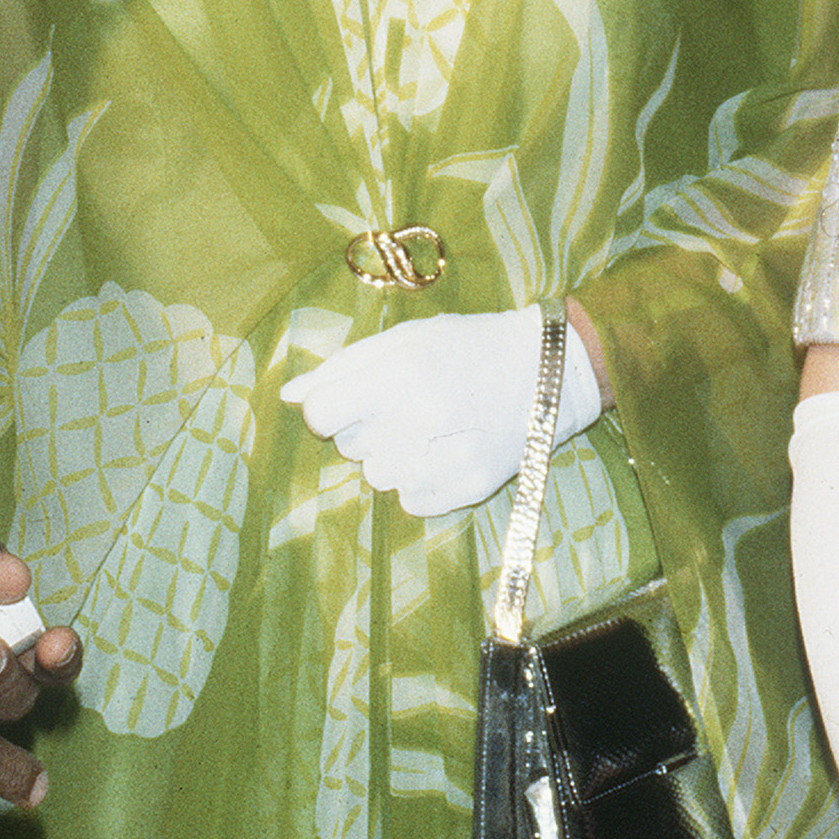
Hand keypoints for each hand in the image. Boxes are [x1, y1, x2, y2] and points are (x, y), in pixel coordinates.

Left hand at [282, 305, 601, 515]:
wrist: (549, 370)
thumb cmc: (469, 345)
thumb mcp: (407, 338)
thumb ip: (344, 366)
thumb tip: (288, 397)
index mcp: (403, 372)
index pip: (320, 414)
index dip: (326, 409)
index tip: (348, 401)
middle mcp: (422, 418)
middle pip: (348, 446)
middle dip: (367, 426)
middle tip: (410, 403)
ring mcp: (447, 458)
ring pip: (377, 477)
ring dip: (393, 455)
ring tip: (433, 428)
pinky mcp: (469, 488)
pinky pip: (410, 501)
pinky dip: (420, 481)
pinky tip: (448, 451)